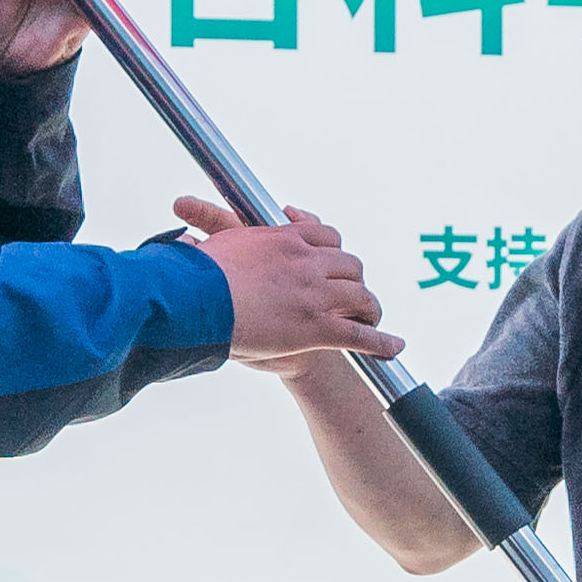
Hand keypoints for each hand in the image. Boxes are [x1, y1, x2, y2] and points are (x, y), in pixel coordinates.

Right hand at [172, 195, 389, 369]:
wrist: (194, 301)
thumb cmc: (193, 280)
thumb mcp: (210, 252)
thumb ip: (214, 246)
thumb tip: (188, 243)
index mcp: (283, 239)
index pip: (323, 234)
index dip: (332, 249)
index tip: (331, 257)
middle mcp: (305, 261)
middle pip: (349, 265)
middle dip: (352, 279)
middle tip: (350, 293)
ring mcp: (314, 294)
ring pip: (359, 296)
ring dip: (368, 308)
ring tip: (371, 318)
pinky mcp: (316, 326)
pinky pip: (359, 334)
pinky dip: (380, 342)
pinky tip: (393, 347)